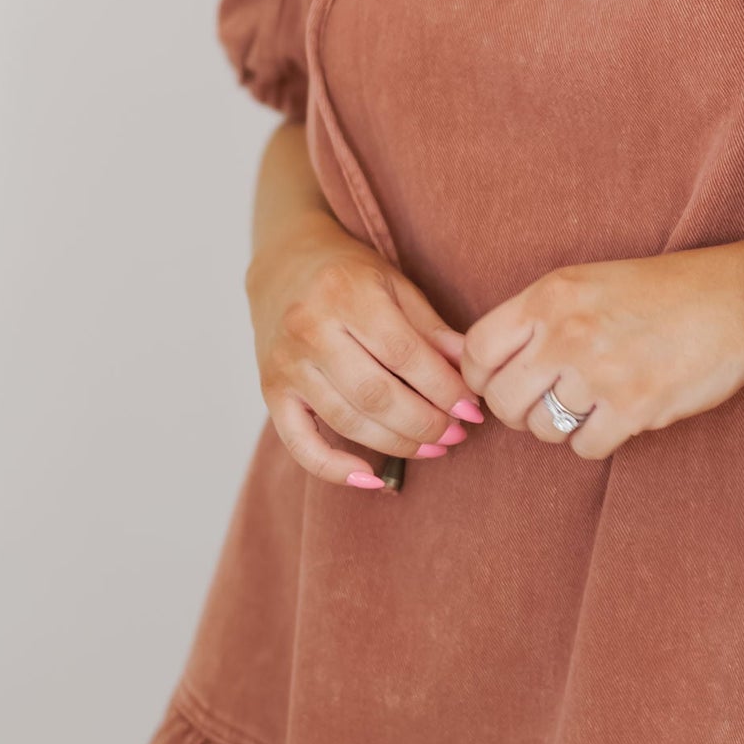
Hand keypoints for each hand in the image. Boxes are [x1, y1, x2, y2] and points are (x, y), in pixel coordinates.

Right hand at [247, 217, 483, 488]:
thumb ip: (432, 330)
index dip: (444, 389)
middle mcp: (309, 329)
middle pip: (376, 394)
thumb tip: (471, 373)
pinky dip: (335, 469)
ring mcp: (286, 364)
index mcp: (345, 294)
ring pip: (347, 421)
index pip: (405, 354)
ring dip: (397, 444)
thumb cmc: (349, 275)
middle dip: (425, 423)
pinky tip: (372, 479)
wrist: (284, 265)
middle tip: (456, 434)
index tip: (472, 409)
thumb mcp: (396, 286)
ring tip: (433, 448)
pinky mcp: (270, 391)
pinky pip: (300, 444)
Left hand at [460, 243, 743, 458]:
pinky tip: (618, 416)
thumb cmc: (663, 292)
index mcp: (549, 295)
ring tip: (591, 405)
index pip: (476, 351)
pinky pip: (584, 448)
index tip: (499, 385)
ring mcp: (597, 372)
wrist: (737, 302)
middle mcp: (566, 333)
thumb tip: (492, 369)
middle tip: (544, 404)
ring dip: (561, 427)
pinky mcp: (632, 408)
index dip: (480, 378)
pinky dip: (597, 440)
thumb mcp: (587, 282)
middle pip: (502, 399)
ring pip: (542, 429)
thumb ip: (538, 318)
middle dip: (518, 411)